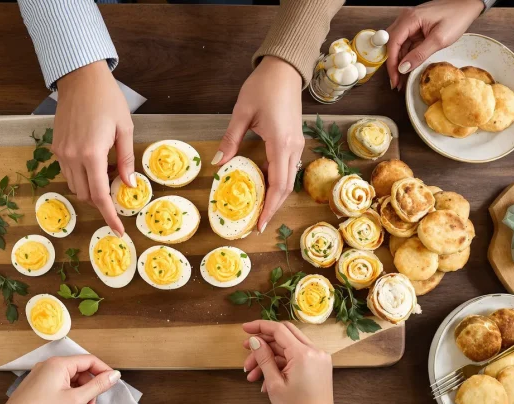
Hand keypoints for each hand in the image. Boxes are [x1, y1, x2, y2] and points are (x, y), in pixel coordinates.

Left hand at [0, 355, 121, 403]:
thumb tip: (113, 375)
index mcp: (59, 364)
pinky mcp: (37, 387)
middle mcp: (49, 366)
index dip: (103, 371)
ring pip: (69, 384)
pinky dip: (64, 402)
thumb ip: (97, 386)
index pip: (89, 360)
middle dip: (87, 392)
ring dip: (76, 401)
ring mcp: (41, 376)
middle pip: (79, 374)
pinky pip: (58, 390)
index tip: (112, 383)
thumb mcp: (75, 400)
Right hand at [53, 61, 133, 236]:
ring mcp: (61, 153)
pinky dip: (82, 175)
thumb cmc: (108, 99)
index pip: (100, 196)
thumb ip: (126, 160)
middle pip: (86, 195)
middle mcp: (73, 157)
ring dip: (92, 187)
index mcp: (92, 154)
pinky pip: (69, 172)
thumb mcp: (125, 129)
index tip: (119, 230)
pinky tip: (95, 161)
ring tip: (108, 169)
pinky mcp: (56, 147)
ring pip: (76, 186)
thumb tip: (129, 185)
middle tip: (120, 184)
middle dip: (103, 199)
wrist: (80, 78)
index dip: (109, 216)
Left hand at [214, 57, 304, 233]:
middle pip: (285, 186)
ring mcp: (296, 143)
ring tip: (257, 208)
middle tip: (256, 223)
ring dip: (274, 195)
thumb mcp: (241, 114)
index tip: (258, 224)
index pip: (278, 185)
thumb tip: (218, 164)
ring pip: (288, 178)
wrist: (285, 69)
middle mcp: (293, 147)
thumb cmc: (263, 87)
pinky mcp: (294, 139)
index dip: (269, 207)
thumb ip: (230, 140)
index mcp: (280, 143)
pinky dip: (276, 180)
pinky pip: (287, 166)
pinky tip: (261, 185)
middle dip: (272, 207)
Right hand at [242, 320, 338, 403]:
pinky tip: (265, 379)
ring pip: (288, 347)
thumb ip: (264, 358)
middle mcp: (314, 351)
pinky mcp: (318, 365)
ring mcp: (318, 357)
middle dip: (263, 341)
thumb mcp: (274, 384)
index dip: (260, 326)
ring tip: (251, 373)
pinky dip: (280, 364)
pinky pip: (295, 356)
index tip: (245, 328)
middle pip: (284, 334)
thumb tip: (254, 340)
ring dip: (269, 357)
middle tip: (246, 348)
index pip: (279, 330)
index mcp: (304, 354)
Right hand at [386, 0, 483, 89]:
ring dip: (398, 61)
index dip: (391, 63)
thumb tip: (403, 68)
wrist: (467, 5)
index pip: (392, 43)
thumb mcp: (440, 39)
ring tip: (402, 78)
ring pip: (397, 45)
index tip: (395, 79)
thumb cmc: (457, 17)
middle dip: (392, 64)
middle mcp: (405, 19)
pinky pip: (405, 43)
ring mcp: (409, 23)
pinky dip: (406, 56)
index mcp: (409, 19)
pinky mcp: (414, 27)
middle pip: (390, 44)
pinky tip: (408, 67)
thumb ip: (420, 54)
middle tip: (396, 81)